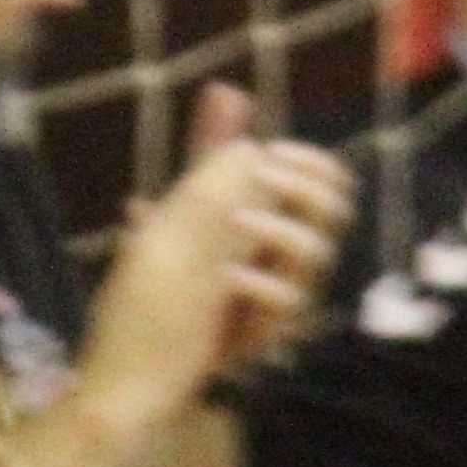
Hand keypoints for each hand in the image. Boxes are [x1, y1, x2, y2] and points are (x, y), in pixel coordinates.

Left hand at [81, 87, 351, 413]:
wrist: (131, 379)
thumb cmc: (150, 298)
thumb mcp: (173, 216)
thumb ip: (207, 155)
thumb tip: (226, 87)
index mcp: (263, 222)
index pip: (319, 181)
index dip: (308, 161)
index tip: (272, 152)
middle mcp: (277, 258)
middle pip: (335, 209)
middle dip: (304, 187)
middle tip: (261, 179)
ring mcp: (277, 298)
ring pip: (318, 250)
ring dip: (279, 227)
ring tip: (236, 223)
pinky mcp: (268, 335)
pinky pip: (288, 301)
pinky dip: (256, 282)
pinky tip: (225, 278)